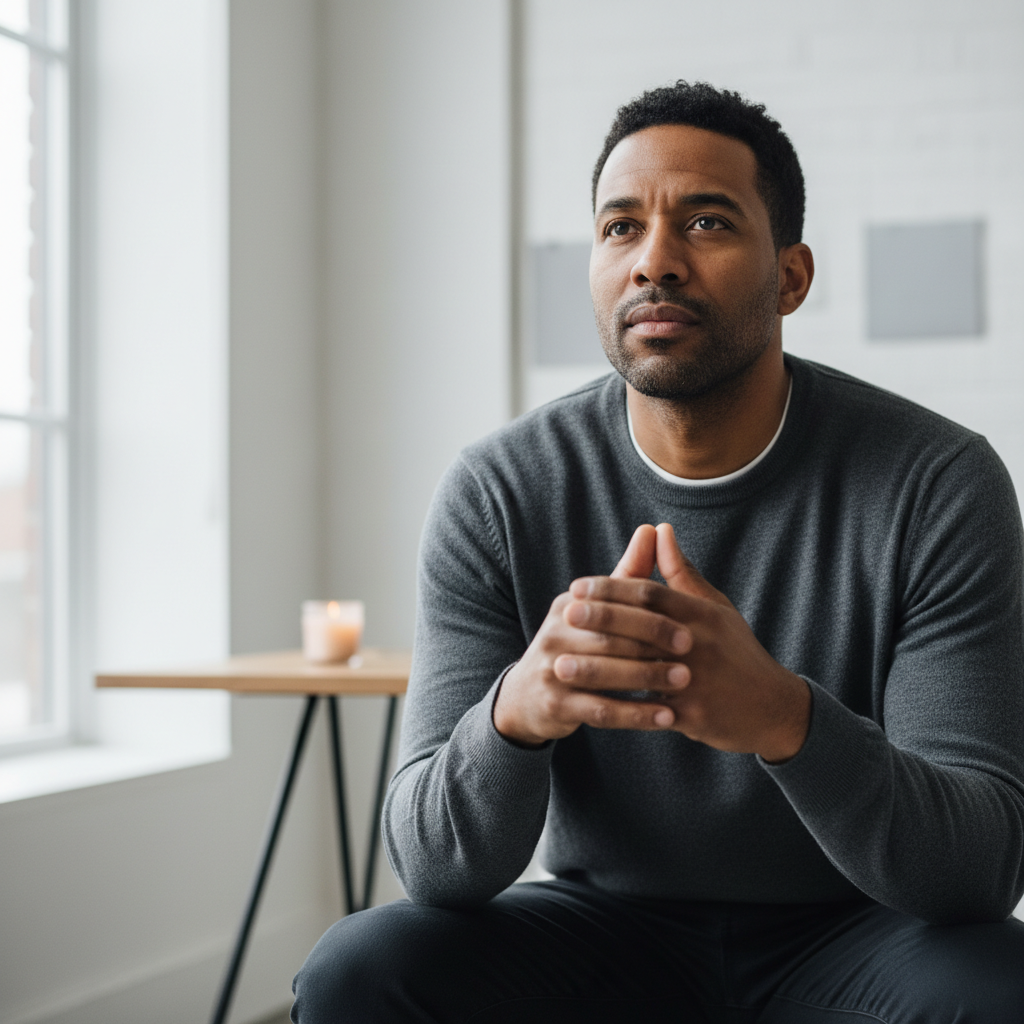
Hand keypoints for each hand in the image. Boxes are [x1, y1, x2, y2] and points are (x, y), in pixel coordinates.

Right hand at [492, 525, 689, 746]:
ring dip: (648, 678)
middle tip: (692, 651)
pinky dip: (635, 714)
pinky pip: (601, 710)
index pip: (613, 604)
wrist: (530, 696)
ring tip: (684, 682)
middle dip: (653, 644)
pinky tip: (667, 718)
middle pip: (610, 637)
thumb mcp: (596, 609)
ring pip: (606, 673)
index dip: (651, 615)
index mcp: (570, 605)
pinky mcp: (555, 704)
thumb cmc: (577, 644)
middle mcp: (555, 633)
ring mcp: (552, 669)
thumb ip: (627, 575)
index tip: (690, 626)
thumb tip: (651, 529)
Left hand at [573, 523, 809, 762]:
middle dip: (600, 619)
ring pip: (638, 671)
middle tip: (565, 614)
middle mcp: (699, 643)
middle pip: (641, 627)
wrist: (772, 708)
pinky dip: (617, 706)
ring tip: (561, 665)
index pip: (650, 592)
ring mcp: (697, 680)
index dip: (612, 588)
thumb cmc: (736, 651)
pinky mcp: (693, 715)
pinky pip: (647, 710)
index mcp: (702, 614)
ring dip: (596, 669)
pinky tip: (587, 702)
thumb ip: (681, 572)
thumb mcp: (715, 608)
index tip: (578, 587)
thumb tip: (659, 530)